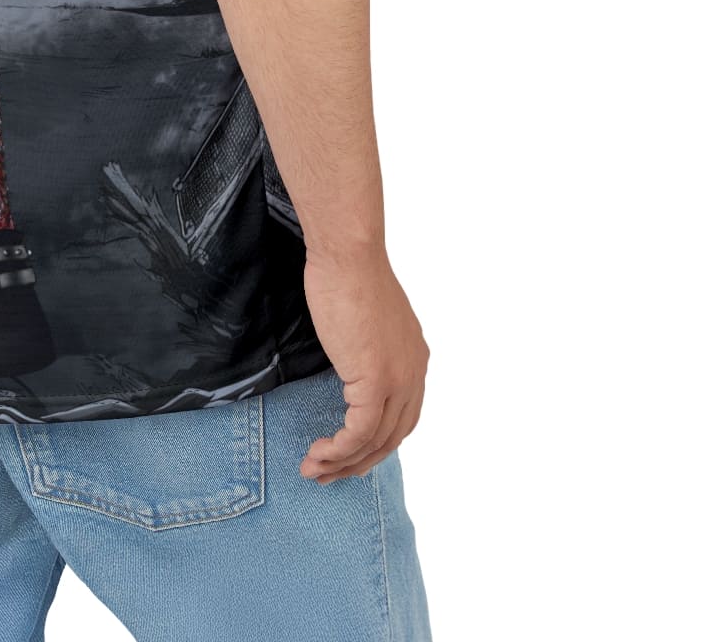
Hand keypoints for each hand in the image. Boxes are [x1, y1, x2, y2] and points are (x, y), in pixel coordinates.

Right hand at [297, 245, 428, 482]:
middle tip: (327, 474)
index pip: (402, 417)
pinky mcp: (375, 381)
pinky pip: (359, 431)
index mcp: (414, 358)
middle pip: (392, 437)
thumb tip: (351, 362)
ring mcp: (398, 379)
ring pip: (375, 441)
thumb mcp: (365, 320)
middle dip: (358, 462)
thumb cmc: (347, 273)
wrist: (347, 254)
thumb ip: (366, 347)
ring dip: (342, 462)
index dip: (375, 442)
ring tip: (313, 471)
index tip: (345, 453)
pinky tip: (318, 453)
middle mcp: (414, 373)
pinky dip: (339, 450)